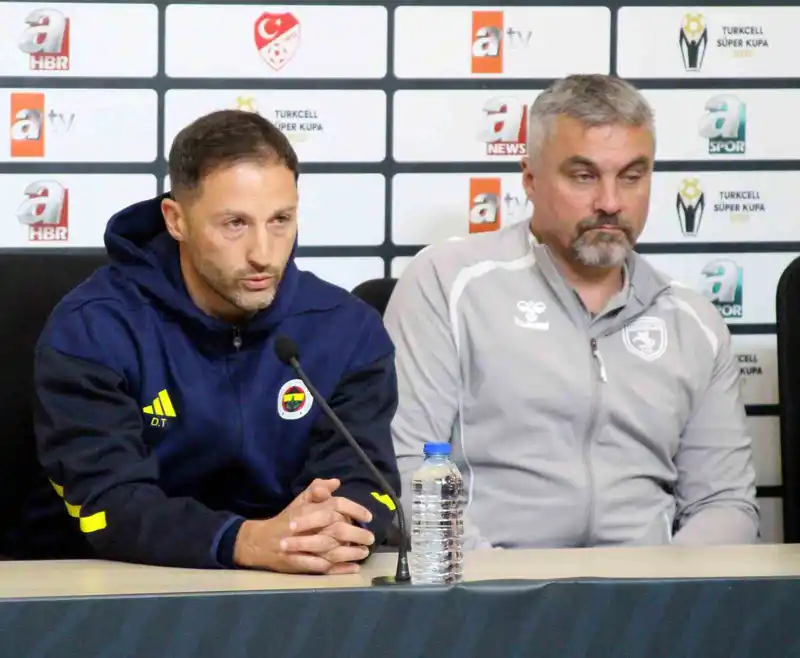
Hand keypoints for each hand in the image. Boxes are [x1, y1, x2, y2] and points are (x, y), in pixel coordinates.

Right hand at [233, 478, 375, 573]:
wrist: (261, 541)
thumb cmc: (286, 519)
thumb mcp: (300, 500)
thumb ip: (317, 489)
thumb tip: (336, 482)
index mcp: (309, 509)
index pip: (336, 505)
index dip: (355, 510)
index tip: (368, 517)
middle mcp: (308, 527)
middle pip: (338, 530)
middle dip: (357, 534)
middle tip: (370, 538)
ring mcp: (303, 547)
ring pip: (333, 550)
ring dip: (351, 553)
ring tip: (364, 553)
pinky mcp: (300, 564)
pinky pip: (323, 567)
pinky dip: (339, 569)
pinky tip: (353, 568)